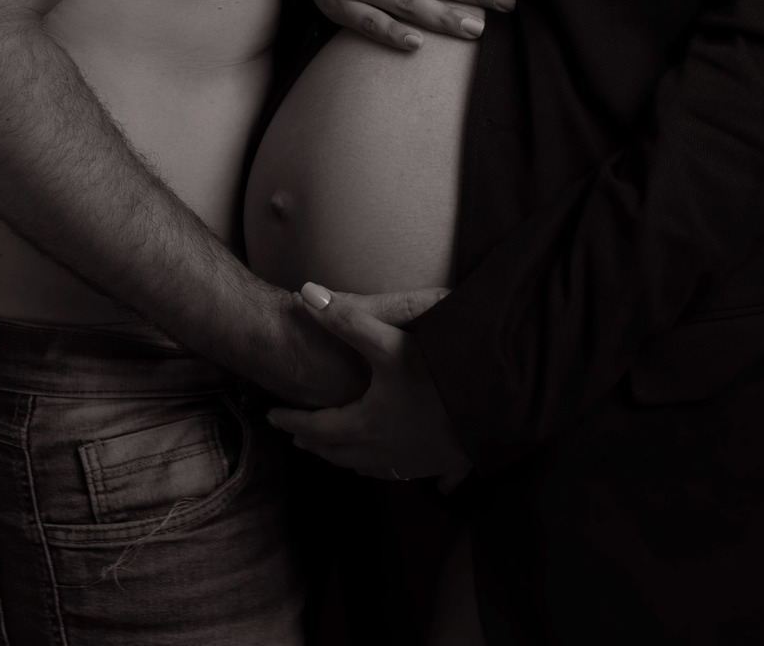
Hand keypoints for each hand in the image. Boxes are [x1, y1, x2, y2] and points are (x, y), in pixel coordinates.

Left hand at [267, 282, 471, 482]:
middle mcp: (380, 452)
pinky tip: (384, 461)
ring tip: (333, 447)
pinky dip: (375, 466)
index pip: (316, 426)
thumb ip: (345, 319)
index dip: (292, 419)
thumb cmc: (436, 377)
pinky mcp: (432, 465)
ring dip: (342, 456)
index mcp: (363, 424)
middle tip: (297, 433)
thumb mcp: (388, 343)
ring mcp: (408, 463)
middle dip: (314, 441)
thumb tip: (304, 292)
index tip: (272, 415)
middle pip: (336, 452)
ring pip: (363, 467)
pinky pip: (392, 472)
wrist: (491, 409)